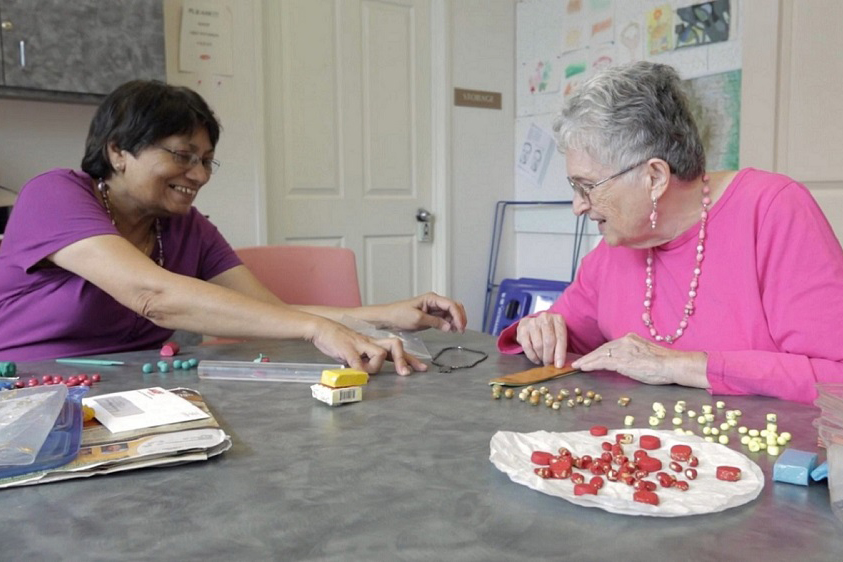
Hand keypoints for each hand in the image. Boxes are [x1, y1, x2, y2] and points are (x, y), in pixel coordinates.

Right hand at [308, 319, 426, 375]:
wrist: (322, 328)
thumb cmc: (338, 341)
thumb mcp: (356, 350)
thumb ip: (364, 360)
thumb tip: (368, 373)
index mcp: (374, 343)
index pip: (397, 349)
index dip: (410, 359)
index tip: (422, 368)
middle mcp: (370, 342)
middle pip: (395, 345)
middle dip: (402, 360)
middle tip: (405, 373)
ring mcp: (360, 345)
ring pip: (380, 354)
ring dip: (375, 366)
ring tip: (363, 370)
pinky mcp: (347, 350)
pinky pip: (357, 362)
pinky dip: (359, 370)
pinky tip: (356, 374)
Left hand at [378, 292, 466, 332]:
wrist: (388, 318)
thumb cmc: (398, 315)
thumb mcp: (417, 319)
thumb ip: (435, 322)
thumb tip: (449, 327)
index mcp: (431, 298)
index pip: (451, 305)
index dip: (458, 316)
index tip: (461, 326)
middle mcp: (434, 302)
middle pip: (454, 307)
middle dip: (460, 317)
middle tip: (462, 329)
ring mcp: (434, 309)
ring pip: (451, 313)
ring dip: (456, 321)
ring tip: (458, 331)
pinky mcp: (431, 316)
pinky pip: (445, 318)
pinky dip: (451, 324)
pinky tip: (452, 330)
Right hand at [515, 311, 568, 367]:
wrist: (534, 323)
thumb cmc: (550, 331)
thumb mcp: (559, 334)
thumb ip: (561, 346)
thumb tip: (559, 364)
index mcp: (558, 319)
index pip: (560, 338)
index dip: (560, 353)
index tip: (559, 365)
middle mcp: (545, 318)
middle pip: (548, 341)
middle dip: (549, 356)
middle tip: (549, 364)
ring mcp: (532, 322)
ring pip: (538, 345)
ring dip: (541, 356)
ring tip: (543, 360)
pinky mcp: (522, 328)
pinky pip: (527, 346)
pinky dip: (532, 356)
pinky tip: (536, 359)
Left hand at [571, 333, 708, 387]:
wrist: (673, 365)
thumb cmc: (664, 364)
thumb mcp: (645, 355)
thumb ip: (633, 355)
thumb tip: (624, 362)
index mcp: (631, 338)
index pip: (610, 345)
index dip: (598, 352)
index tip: (590, 357)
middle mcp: (625, 341)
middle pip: (603, 348)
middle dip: (590, 356)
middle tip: (579, 362)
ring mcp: (623, 350)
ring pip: (600, 354)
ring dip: (587, 361)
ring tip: (578, 366)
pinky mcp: (622, 360)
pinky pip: (602, 362)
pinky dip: (591, 364)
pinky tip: (584, 368)